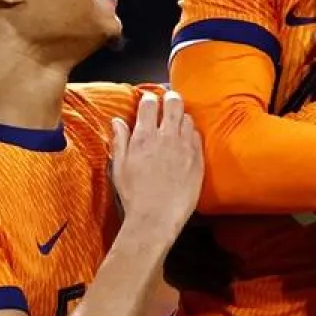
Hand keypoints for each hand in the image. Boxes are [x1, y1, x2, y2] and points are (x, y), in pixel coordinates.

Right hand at [110, 91, 203, 238]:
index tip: (149, 101)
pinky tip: (186, 139)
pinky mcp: (197, 158)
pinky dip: (191, 133)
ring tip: (176, 122)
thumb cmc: (134, 195)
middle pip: (173, 103)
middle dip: (170, 98)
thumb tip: (117, 121)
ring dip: (181, 116)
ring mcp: (184, 147)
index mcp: (144, 137)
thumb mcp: (119, 167)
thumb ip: (120, 140)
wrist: (157, 217)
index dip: (148, 99)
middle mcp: (166, 137)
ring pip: (187, 118)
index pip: (149, 104)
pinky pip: (197, 136)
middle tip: (168, 101)